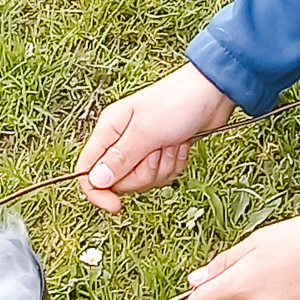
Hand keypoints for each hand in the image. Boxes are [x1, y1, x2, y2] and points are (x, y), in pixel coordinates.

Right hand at [75, 64, 236, 212]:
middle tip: (156, 151)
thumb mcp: (146, 131)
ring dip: (162, 167)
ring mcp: (142, 147)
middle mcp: (121, 140)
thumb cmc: (177, 101)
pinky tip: (180, 145)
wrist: (212, 92)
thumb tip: (95, 180)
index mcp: (108, 130)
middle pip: (119, 181)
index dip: (98, 192)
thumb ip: (120, 159)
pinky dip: (174, 164)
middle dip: (142, 173)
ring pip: (143, 180)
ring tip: (171, 143)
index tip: (116, 206)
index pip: (87, 171)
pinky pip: (162, 175)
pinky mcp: (161, 152)